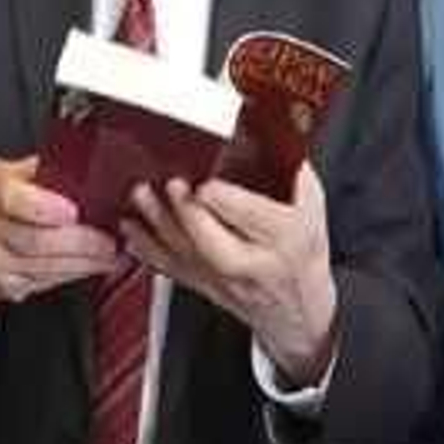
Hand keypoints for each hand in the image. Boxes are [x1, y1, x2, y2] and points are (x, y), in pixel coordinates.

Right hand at [0, 157, 117, 319]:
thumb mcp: (7, 171)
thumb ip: (42, 169)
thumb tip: (90, 167)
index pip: (14, 200)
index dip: (46, 208)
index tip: (76, 211)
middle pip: (36, 241)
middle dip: (82, 243)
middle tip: (110, 239)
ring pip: (45, 267)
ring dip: (85, 262)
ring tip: (111, 253)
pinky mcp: (4, 285)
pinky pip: (46, 282)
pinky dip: (74, 273)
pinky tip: (92, 265)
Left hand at [121, 163, 336, 385]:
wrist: (299, 309)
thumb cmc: (303, 252)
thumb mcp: (313, 208)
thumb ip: (294, 174)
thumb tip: (276, 134)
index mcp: (286, 237)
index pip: (256, 220)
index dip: (229, 203)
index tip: (208, 184)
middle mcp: (253, 263)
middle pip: (216, 245)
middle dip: (189, 215)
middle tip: (170, 185)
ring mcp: (225, 280)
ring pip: (187, 257)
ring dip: (158, 226)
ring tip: (141, 195)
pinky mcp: (203, 287)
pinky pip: (171, 270)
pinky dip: (147, 249)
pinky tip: (131, 230)